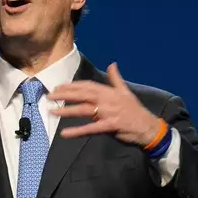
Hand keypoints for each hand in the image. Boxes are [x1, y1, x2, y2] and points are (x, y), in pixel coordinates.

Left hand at [47, 63, 161, 145]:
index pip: (87, 86)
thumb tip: (112, 64)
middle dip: (65, 94)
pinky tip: (65, 133)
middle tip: (50, 96)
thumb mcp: (126, 91)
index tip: (58, 87)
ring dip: (67, 110)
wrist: (148, 126)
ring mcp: (108, 112)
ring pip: (84, 110)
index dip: (72, 86)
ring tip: (52, 111)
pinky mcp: (110, 125)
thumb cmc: (135, 110)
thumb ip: (116, 78)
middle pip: (83, 95)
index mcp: (109, 91)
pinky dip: (77, 131)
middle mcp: (107, 100)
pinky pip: (91, 128)